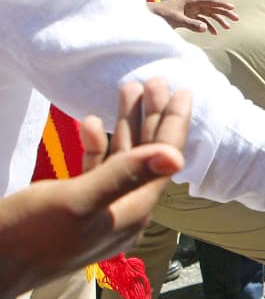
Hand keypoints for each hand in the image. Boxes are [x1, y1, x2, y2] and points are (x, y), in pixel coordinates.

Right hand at [0, 79, 190, 296]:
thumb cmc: (27, 236)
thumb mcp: (78, 201)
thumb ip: (125, 175)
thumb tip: (176, 158)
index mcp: (133, 211)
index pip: (165, 159)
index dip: (174, 123)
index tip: (184, 90)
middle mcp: (123, 210)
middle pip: (148, 155)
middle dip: (152, 116)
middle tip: (155, 80)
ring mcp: (99, 208)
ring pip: (122, 158)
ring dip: (125, 124)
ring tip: (128, 88)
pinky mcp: (75, 207)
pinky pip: (96, 170)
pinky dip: (96, 145)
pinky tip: (89, 121)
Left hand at [149, 0, 239, 34]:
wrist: (149, 15)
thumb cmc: (161, 15)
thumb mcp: (177, 20)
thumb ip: (192, 24)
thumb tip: (206, 28)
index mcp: (191, 1)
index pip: (210, 1)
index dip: (222, 4)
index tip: (232, 7)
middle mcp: (193, 4)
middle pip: (212, 7)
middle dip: (224, 13)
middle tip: (236, 18)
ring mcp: (191, 10)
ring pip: (209, 14)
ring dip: (218, 20)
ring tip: (228, 27)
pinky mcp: (188, 16)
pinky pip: (201, 20)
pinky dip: (208, 25)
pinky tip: (213, 32)